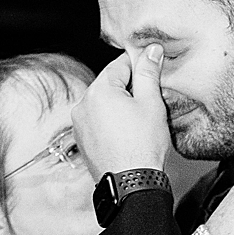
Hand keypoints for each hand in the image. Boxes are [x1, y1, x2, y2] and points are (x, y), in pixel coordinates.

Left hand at [72, 44, 171, 181]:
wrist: (131, 183)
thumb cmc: (142, 147)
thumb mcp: (151, 103)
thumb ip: (149, 72)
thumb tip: (150, 51)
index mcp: (98, 91)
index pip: (119, 64)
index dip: (139, 65)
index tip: (153, 68)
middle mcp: (82, 105)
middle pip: (109, 83)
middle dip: (129, 87)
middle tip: (150, 100)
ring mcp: (80, 124)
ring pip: (103, 103)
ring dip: (120, 105)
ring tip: (139, 120)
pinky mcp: (82, 139)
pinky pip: (98, 120)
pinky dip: (111, 121)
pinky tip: (127, 132)